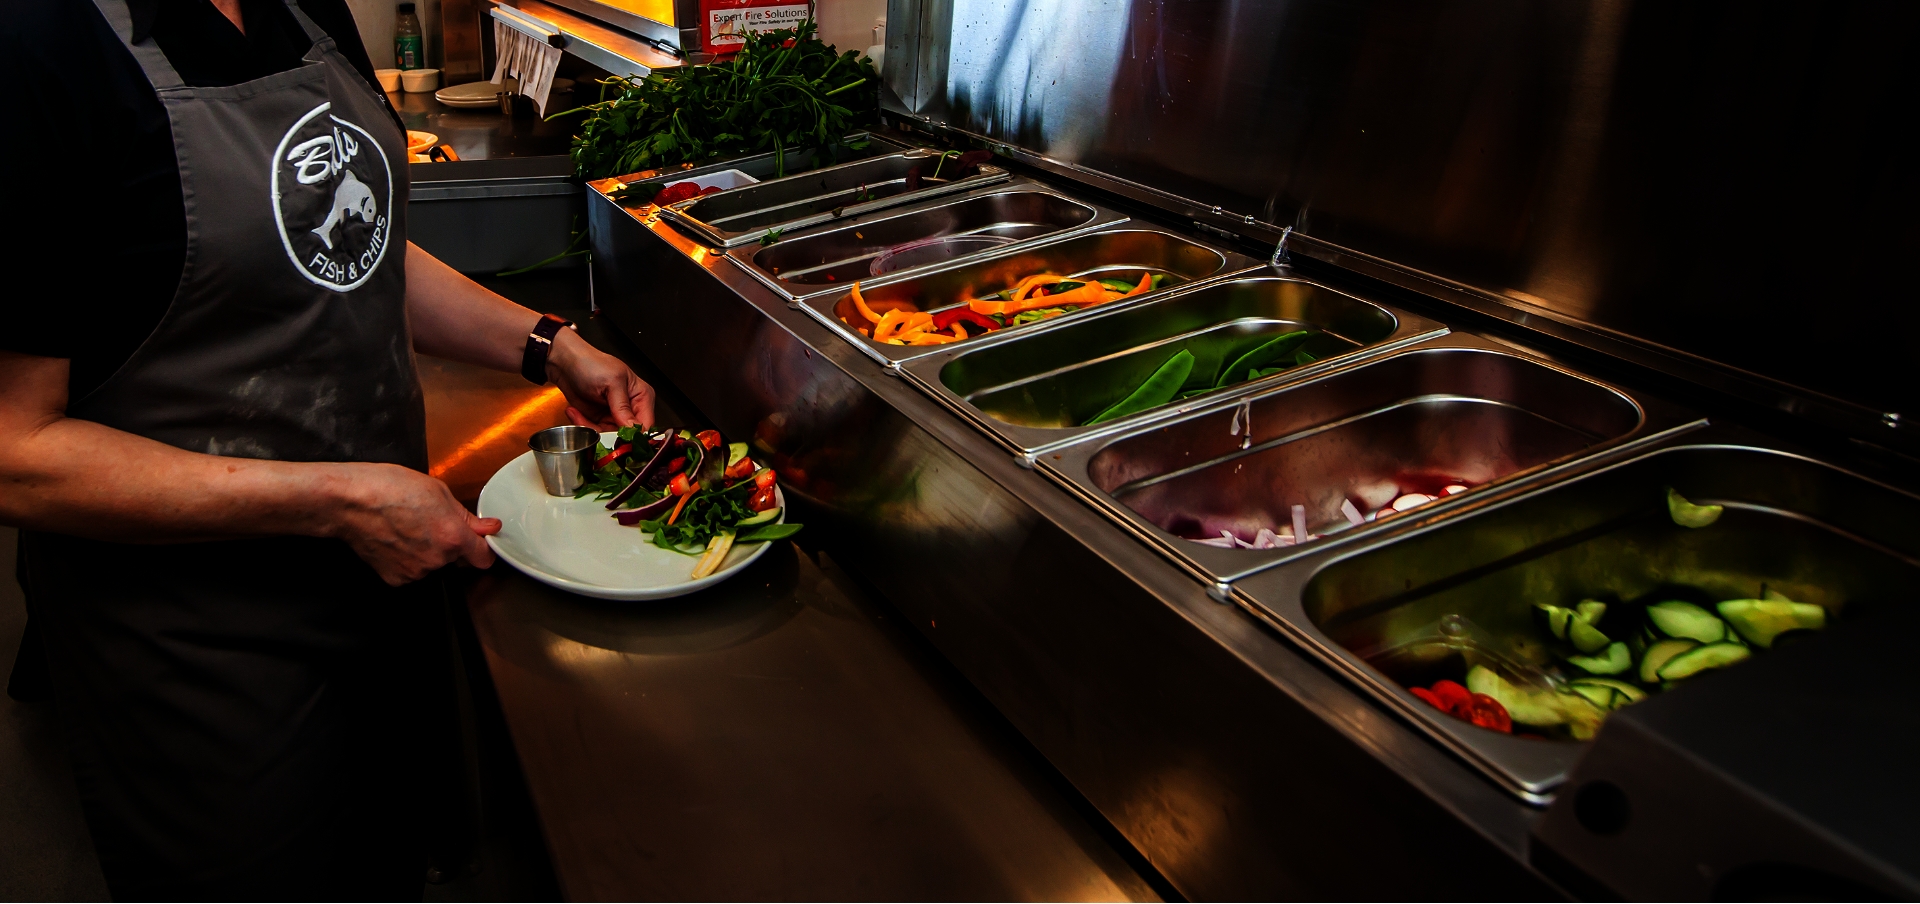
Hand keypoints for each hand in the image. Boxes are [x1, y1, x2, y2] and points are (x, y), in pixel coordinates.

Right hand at [326, 462, 500, 584]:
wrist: (349, 501)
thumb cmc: (388, 488)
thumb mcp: (437, 491)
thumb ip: (466, 516)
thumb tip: (488, 527)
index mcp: (452, 536)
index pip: (483, 558)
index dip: (481, 548)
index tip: (477, 542)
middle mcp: (436, 559)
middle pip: (455, 559)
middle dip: (449, 544)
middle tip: (428, 522)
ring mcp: (415, 572)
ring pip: (432, 564)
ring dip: (426, 551)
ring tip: (407, 527)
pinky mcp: (395, 578)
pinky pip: (411, 570)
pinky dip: (407, 558)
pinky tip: (395, 539)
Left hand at [548, 328, 656, 430]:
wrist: (564, 363)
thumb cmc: (591, 364)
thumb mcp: (612, 383)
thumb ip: (623, 408)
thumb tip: (633, 429)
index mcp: (641, 396)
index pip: (646, 425)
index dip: (634, 435)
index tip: (618, 437)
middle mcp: (630, 408)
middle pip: (627, 435)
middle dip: (608, 433)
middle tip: (593, 424)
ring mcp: (614, 415)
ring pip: (609, 437)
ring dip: (591, 428)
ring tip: (579, 415)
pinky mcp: (599, 420)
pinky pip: (595, 433)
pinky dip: (583, 425)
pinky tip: (575, 412)